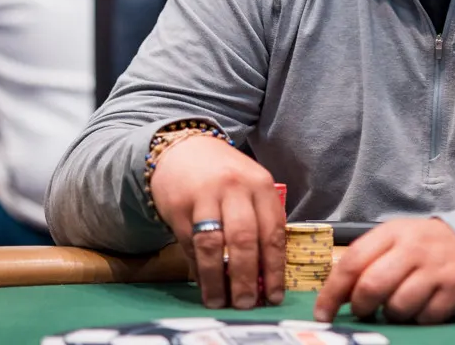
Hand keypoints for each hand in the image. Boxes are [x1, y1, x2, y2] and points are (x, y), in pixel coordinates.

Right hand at [149, 135, 285, 310]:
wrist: (185, 150)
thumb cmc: (226, 176)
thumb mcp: (251, 188)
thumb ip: (261, 222)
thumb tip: (266, 275)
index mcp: (260, 184)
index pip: (272, 231)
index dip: (274, 268)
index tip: (275, 296)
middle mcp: (234, 188)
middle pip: (244, 239)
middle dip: (247, 277)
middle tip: (247, 303)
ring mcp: (204, 196)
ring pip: (212, 244)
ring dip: (217, 279)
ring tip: (221, 301)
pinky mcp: (178, 206)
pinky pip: (189, 243)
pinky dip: (197, 267)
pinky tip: (204, 283)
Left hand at [314, 218, 454, 325]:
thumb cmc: (423, 246)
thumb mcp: (394, 241)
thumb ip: (366, 261)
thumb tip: (335, 296)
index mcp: (392, 233)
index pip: (353, 261)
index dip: (332, 291)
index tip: (322, 313)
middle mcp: (413, 249)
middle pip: (372, 286)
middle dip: (361, 306)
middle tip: (363, 311)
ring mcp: (435, 270)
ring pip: (397, 307)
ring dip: (391, 314)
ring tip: (396, 305)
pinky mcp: (454, 290)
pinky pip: (424, 318)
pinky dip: (418, 319)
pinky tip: (421, 306)